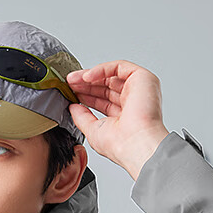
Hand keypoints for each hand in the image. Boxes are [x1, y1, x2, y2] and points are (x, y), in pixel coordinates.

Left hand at [65, 60, 169, 177]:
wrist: (135, 144)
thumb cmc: (121, 145)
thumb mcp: (93, 130)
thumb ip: (82, 117)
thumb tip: (73, 107)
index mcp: (124, 115)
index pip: (103, 100)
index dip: (87, 95)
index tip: (71, 94)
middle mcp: (133, 101)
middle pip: (106, 86)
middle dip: (85, 84)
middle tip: (69, 84)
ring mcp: (138, 89)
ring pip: (111, 75)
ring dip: (90, 76)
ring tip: (72, 80)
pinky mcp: (143, 78)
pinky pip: (119, 67)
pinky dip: (101, 70)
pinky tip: (86, 77)